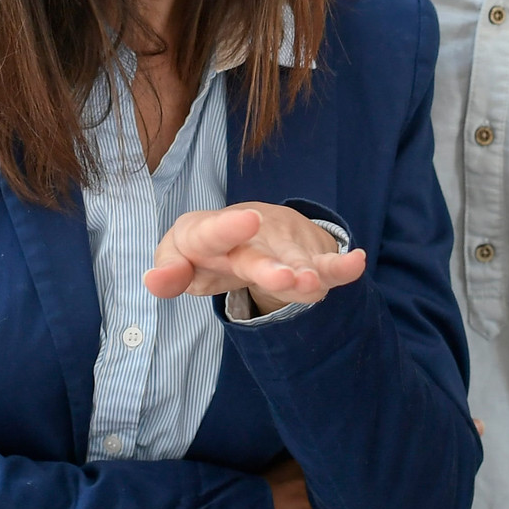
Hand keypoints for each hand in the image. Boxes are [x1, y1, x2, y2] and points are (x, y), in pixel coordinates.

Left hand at [146, 205, 365, 310]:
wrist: (245, 225)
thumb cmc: (205, 248)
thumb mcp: (179, 257)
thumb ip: (169, 271)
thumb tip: (153, 281)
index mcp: (207, 234)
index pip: (210, 233)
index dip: (227, 229)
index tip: (248, 220)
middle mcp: (247, 235)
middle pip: (256, 255)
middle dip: (271, 267)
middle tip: (284, 280)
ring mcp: (279, 246)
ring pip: (293, 263)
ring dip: (303, 275)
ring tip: (312, 287)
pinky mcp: (305, 258)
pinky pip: (324, 266)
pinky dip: (340, 267)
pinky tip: (355, 263)